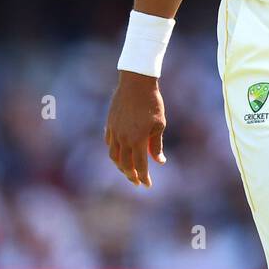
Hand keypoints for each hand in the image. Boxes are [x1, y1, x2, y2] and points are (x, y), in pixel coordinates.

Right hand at [104, 71, 167, 187]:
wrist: (136, 83)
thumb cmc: (152, 102)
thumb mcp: (159, 124)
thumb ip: (156, 145)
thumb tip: (159, 161)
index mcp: (137, 140)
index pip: (140, 166)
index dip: (144, 178)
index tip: (147, 185)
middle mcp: (123, 138)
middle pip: (124, 164)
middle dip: (131, 176)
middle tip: (138, 182)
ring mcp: (114, 131)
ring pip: (114, 156)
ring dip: (120, 166)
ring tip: (128, 171)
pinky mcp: (109, 124)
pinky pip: (109, 143)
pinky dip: (114, 152)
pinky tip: (120, 153)